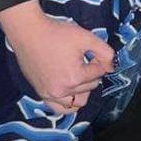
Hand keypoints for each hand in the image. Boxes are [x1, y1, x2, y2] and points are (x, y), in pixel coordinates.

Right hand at [0, 0, 114, 111]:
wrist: (28, 32)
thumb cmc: (56, 33)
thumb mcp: (86, 37)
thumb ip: (105, 52)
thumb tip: (111, 67)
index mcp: (75, 77)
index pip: (99, 73)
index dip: (98, 60)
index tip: (90, 51)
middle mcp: (62, 90)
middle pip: (90, 87)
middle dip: (91, 74)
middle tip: (83, 59)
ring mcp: (50, 94)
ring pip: (78, 102)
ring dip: (83, 90)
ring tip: (79, 76)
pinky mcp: (41, 94)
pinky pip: (60, 109)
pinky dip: (69, 102)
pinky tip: (71, 91)